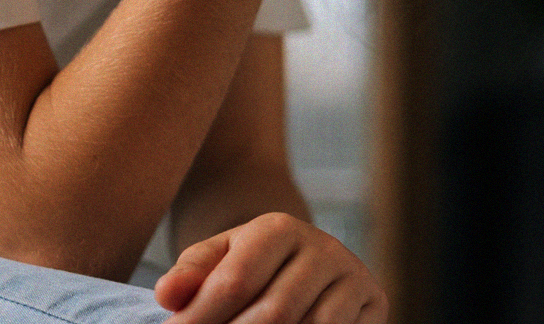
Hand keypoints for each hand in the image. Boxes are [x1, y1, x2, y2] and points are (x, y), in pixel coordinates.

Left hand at [155, 212, 385, 323]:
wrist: (308, 262)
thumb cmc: (252, 266)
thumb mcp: (218, 260)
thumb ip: (191, 274)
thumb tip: (167, 295)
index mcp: (279, 228)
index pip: (235, 280)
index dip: (201, 317)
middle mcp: (323, 247)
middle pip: (275, 312)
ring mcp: (354, 277)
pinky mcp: (376, 304)